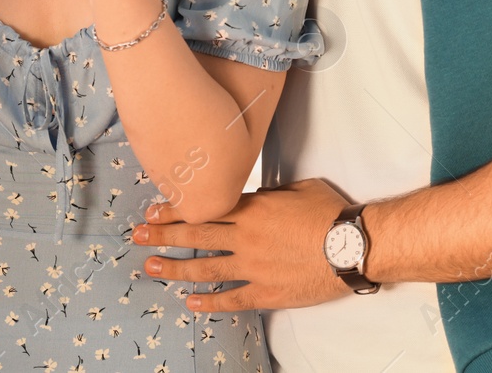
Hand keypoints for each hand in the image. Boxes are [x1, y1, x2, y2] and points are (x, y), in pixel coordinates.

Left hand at [133, 178, 352, 311]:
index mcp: (252, 209)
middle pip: (196, 235)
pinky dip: (210, 301)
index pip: (205, 208)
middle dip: (163, 235)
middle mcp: (246, 237)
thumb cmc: (331, 213)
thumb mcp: (298, 188)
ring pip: (206, 268)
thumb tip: (257, 194)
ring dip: (175, 268)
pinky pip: (232, 298)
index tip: (153, 209)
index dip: (176, 209)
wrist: (353, 245)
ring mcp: (254, 266)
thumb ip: (270, 193)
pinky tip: (190, 302)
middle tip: (137, 235)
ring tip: (151, 267)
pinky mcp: (267, 291)